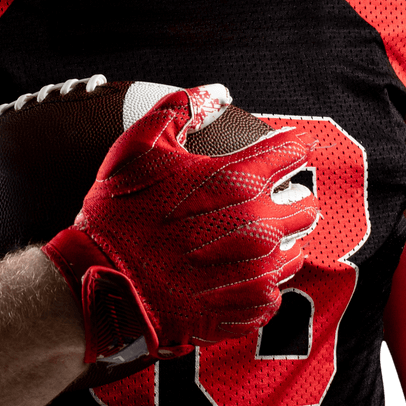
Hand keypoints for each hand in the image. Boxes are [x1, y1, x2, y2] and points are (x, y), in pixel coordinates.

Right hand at [43, 87, 317, 363]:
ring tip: (250, 237)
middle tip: (268, 196)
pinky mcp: (246, 312)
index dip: (293, 143)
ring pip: (295, 252)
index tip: (288, 145)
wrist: (99, 282)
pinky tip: (235, 274)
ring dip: (280, 242)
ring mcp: (255, 275)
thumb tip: (218, 94)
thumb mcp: (140, 144)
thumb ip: (182, 108)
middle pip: (307, 206)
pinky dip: (260, 283)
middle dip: (293, 196)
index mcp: (237, 181)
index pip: (293, 151)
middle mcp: (257, 228)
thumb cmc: (118, 211)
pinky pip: (273, 294)